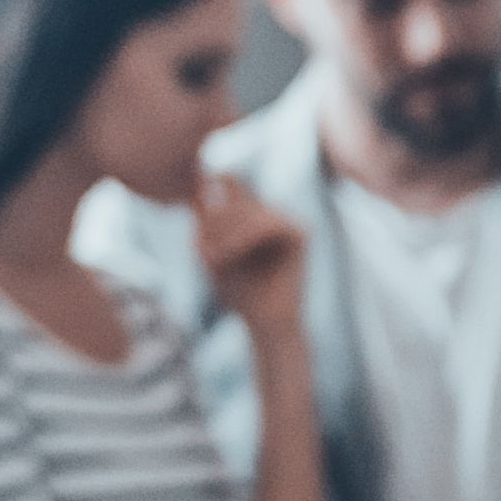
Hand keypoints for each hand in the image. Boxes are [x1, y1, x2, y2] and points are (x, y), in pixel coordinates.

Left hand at [190, 168, 308, 338]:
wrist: (264, 324)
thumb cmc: (236, 291)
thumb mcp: (208, 250)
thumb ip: (205, 216)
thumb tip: (201, 176)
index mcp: (251, 212)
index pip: (229, 180)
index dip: (210, 187)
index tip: (198, 217)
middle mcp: (272, 210)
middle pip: (237, 191)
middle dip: (215, 221)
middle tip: (203, 253)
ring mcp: (288, 219)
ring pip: (252, 208)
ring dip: (228, 232)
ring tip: (215, 258)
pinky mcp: (301, 233)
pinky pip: (269, 222)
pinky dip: (247, 237)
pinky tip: (234, 255)